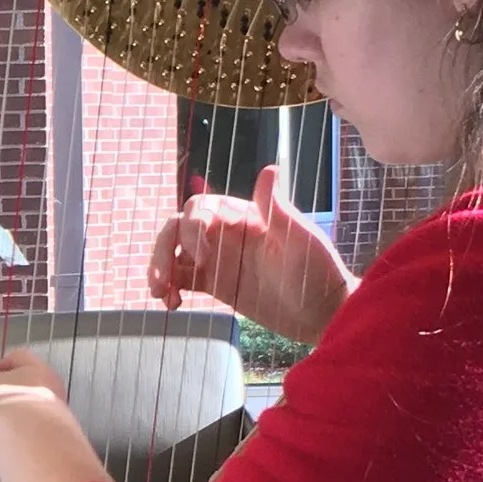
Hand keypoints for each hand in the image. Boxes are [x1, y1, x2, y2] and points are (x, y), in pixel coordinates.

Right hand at [145, 164, 354, 345]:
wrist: (322, 312)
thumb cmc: (318, 271)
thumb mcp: (300, 239)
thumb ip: (278, 209)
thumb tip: (269, 169)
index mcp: (243, 217)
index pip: (199, 209)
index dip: (192, 228)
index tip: (204, 255)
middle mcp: (225, 234)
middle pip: (177, 229)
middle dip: (163, 249)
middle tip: (164, 280)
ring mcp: (219, 259)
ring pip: (174, 253)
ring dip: (159, 268)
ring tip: (159, 294)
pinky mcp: (216, 284)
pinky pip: (182, 279)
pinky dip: (169, 288)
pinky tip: (172, 304)